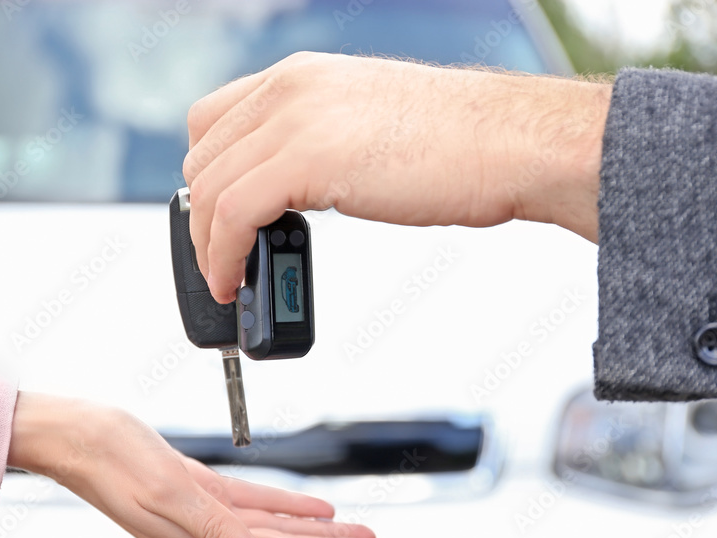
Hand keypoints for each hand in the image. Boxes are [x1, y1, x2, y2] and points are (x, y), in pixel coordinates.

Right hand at [7, 392, 382, 537]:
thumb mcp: (167, 489)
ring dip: (315, 529)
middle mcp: (201, 535)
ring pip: (272, 526)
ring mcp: (198, 515)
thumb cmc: (108, 455)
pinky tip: (307, 509)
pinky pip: (249, 503)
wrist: (71, 433)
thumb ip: (215, 527)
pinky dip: (282, 507)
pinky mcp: (193, 491)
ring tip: (352, 532)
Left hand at [182, 52, 610, 302]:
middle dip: (203, 216)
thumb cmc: (462, 143)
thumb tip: (290, 188)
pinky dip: (221, 256)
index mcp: (303, 76)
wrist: (513, 143)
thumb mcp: (368, 127)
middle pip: (203, 156)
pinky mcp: (305, 160)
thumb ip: (319, 145)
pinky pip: (231, 215)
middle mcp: (290, 88)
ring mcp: (295, 119)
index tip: (213, 216)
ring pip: (210, 189)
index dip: (207, 174)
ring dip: (207, 245)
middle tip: (220, 256)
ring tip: (225, 280)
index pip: (214, 120)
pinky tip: (232, 281)